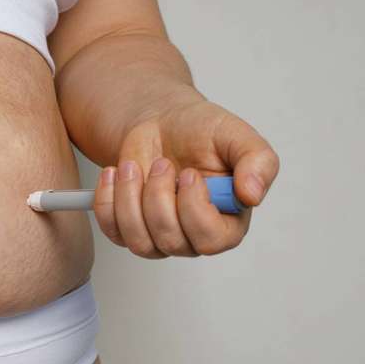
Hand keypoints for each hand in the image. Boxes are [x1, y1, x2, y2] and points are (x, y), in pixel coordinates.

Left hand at [93, 97, 279, 257]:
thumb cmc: (201, 132)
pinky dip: (106, 201)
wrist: (163, 122)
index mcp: (228, 221)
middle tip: (162, 163)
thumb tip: (253, 194)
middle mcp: (194, 236)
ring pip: (139, 241)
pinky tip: (113, 173)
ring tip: (133, 166)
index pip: (211, 239)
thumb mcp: (236, 135)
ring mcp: (159, 236)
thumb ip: (257, 161)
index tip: (187, 173)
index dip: (193, 209)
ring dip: (129, 198)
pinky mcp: (129, 229)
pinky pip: (112, 230)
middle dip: (158, 197)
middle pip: (171, 241)